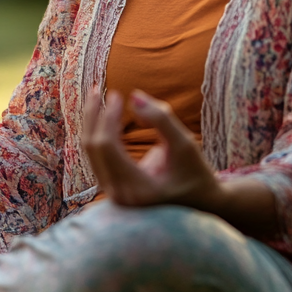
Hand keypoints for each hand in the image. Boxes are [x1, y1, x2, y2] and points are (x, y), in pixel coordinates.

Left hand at [81, 87, 219, 209]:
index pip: (108, 146)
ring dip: (92, 122)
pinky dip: (97, 132)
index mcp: (138, 189)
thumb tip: (134, 96)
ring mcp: (114, 193)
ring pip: (90, 151)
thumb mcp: (185, 145)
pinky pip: (97, 155)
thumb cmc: (196, 173)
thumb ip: (161, 120)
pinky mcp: (112, 187)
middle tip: (100, 89)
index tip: (118, 94)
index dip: (109, 117)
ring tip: (97, 96)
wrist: (201, 202)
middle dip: (94, 115)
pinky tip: (102, 114)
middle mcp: (121, 195)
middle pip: (94, 148)